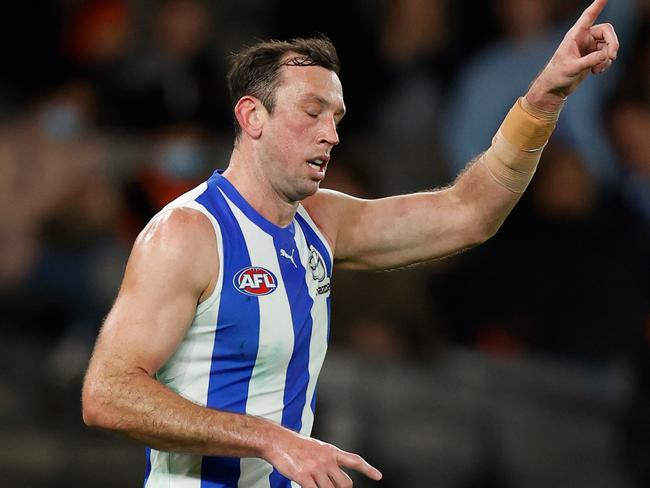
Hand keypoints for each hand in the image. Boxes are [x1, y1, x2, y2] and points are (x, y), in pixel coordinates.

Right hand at [266, 429, 381, 486]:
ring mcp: (316, 469)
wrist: (278, 441)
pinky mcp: (305, 477)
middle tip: (332, 487)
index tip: (379, 476)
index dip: (368, 469)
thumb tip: (334, 473)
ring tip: (317, 484)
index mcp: (331, 451)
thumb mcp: (317, 447)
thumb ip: (327, 459)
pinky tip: (310, 487)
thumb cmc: (295, 445)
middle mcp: (327, 460)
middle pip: (345, 484)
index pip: (354, 460)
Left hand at [527, 0, 618, 110]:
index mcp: (574, 35)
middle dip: (613, 44)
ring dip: (608, 58)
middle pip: (607, 31)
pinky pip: (607, 55)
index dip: (597, 5)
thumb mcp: (572, 68)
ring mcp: (589, 46)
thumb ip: (589, 61)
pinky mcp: (593, 56)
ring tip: (598, 70)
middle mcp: (583, 37)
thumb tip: (606, 56)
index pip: (588, 16)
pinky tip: (596, 72)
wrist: (555, 88)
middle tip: (612, 57)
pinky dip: (606, 63)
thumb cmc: (557, 76)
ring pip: (609, 45)